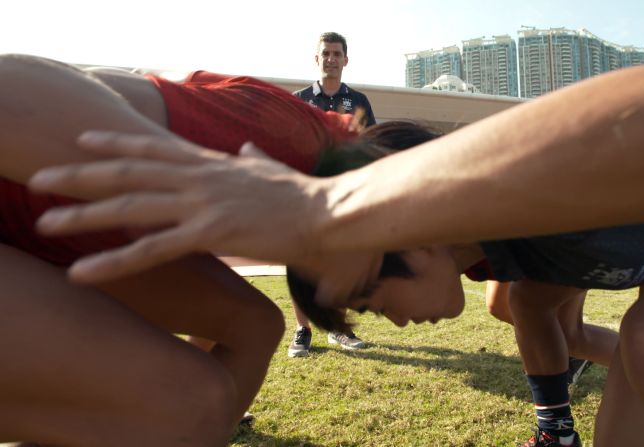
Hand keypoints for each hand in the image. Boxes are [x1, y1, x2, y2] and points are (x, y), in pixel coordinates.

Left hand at [29, 131, 330, 282]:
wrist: (328, 212)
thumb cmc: (304, 195)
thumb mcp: (272, 169)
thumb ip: (251, 157)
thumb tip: (245, 147)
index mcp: (212, 164)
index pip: (156, 148)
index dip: (117, 143)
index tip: (83, 141)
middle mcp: (200, 178)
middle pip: (129, 172)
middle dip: (81, 175)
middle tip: (40, 179)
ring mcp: (202, 203)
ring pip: (131, 206)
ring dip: (83, 213)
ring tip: (44, 221)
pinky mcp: (211, 232)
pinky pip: (152, 249)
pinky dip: (113, 260)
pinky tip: (84, 271)